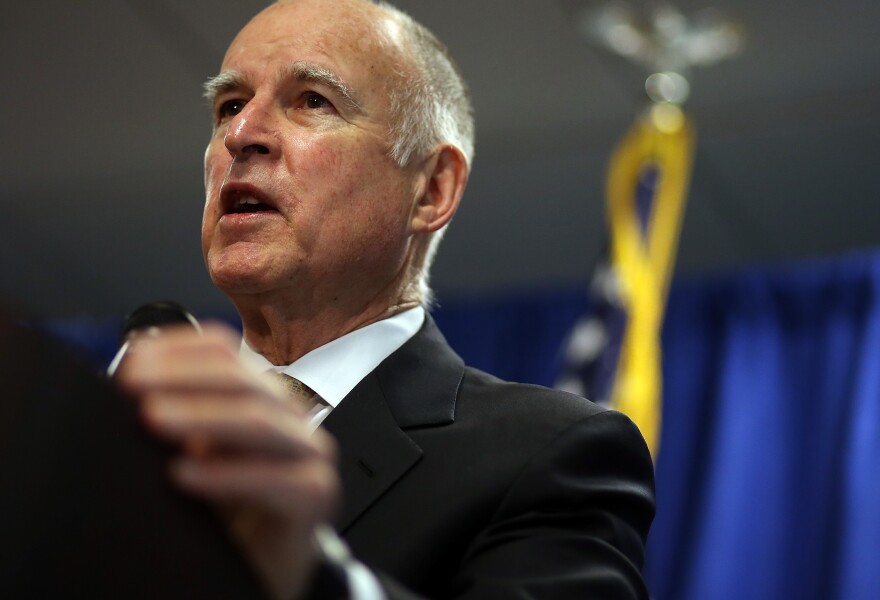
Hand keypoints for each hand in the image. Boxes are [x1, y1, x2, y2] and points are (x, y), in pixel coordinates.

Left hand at [117, 323, 339, 599]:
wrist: (261, 566)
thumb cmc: (226, 510)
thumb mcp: (190, 454)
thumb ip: (171, 419)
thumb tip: (125, 385)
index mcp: (257, 394)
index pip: (224, 349)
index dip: (178, 348)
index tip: (132, 358)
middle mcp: (288, 415)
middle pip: (242, 378)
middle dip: (182, 377)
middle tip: (134, 385)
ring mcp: (308, 451)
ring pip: (258, 419)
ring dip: (202, 414)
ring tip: (154, 418)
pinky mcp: (316, 493)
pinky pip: (275, 478)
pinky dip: (226, 475)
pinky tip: (183, 474)